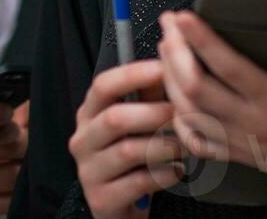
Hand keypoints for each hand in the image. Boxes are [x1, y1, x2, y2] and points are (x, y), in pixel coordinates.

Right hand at [68, 59, 185, 217]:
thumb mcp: (137, 124)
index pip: (102, 86)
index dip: (132, 74)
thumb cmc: (132, 157)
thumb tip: (170, 61)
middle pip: (115, 118)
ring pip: (129, 151)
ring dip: (164, 146)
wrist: (120, 207)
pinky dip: (165, 174)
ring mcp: (88, 171)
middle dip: (154, 113)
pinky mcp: (101, 199)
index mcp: (88, 114)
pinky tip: (176, 171)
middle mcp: (82, 140)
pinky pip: (139, 182)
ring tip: (185, 146)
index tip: (162, 67)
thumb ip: (149, 95)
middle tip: (181, 114)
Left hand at [157, 11, 266, 216]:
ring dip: (170, 80)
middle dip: (175, 51)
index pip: (227, 66)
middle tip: (167, 23)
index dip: (200, 39)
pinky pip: (198, 143)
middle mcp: (250, 122)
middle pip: (195, 87)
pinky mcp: (240, 155)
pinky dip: (179, 121)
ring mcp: (241, 141)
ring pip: (190, 113)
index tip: (182, 16)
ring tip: (164, 49)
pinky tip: (174, 101)